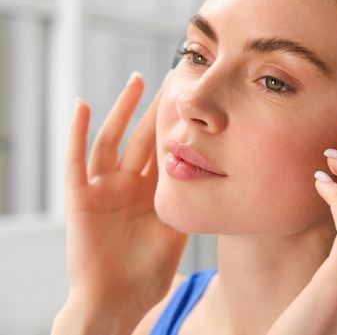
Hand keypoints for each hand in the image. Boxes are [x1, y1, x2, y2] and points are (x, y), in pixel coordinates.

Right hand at [53, 73, 186, 333]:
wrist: (119, 301)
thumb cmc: (147, 273)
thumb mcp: (176, 229)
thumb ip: (188, 202)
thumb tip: (217, 175)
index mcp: (151, 192)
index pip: (164, 150)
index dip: (176, 125)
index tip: (192, 100)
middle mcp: (128, 185)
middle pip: (142, 138)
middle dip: (156, 110)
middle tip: (171, 79)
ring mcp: (104, 189)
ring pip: (113, 140)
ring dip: (122, 110)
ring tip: (138, 81)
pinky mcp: (81, 198)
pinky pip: (77, 160)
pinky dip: (78, 133)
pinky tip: (84, 106)